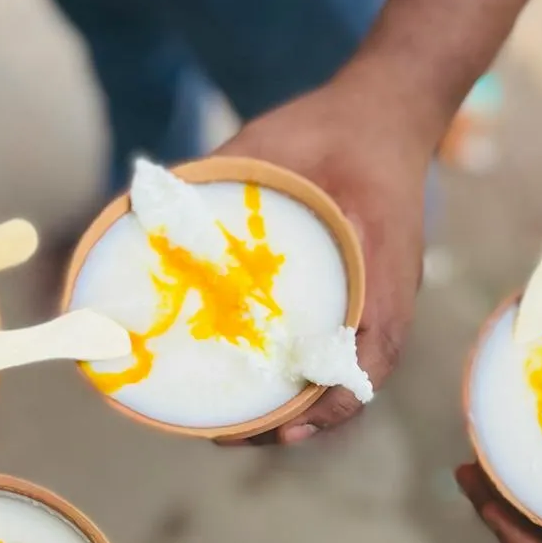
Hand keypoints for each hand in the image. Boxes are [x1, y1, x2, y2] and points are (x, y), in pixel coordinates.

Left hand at [213, 63, 435, 440]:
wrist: (392, 106)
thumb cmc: (338, 125)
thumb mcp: (274, 144)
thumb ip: (220, 176)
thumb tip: (149, 209)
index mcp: (379, 265)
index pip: (371, 358)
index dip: (329, 405)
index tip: (283, 431)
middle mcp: (389, 292)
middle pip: (356, 382)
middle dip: (299, 423)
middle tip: (232, 436)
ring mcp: (383, 294)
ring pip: (351, 372)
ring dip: (303, 406)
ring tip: (242, 423)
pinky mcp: (370, 289)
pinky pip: (344, 346)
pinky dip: (309, 375)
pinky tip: (264, 380)